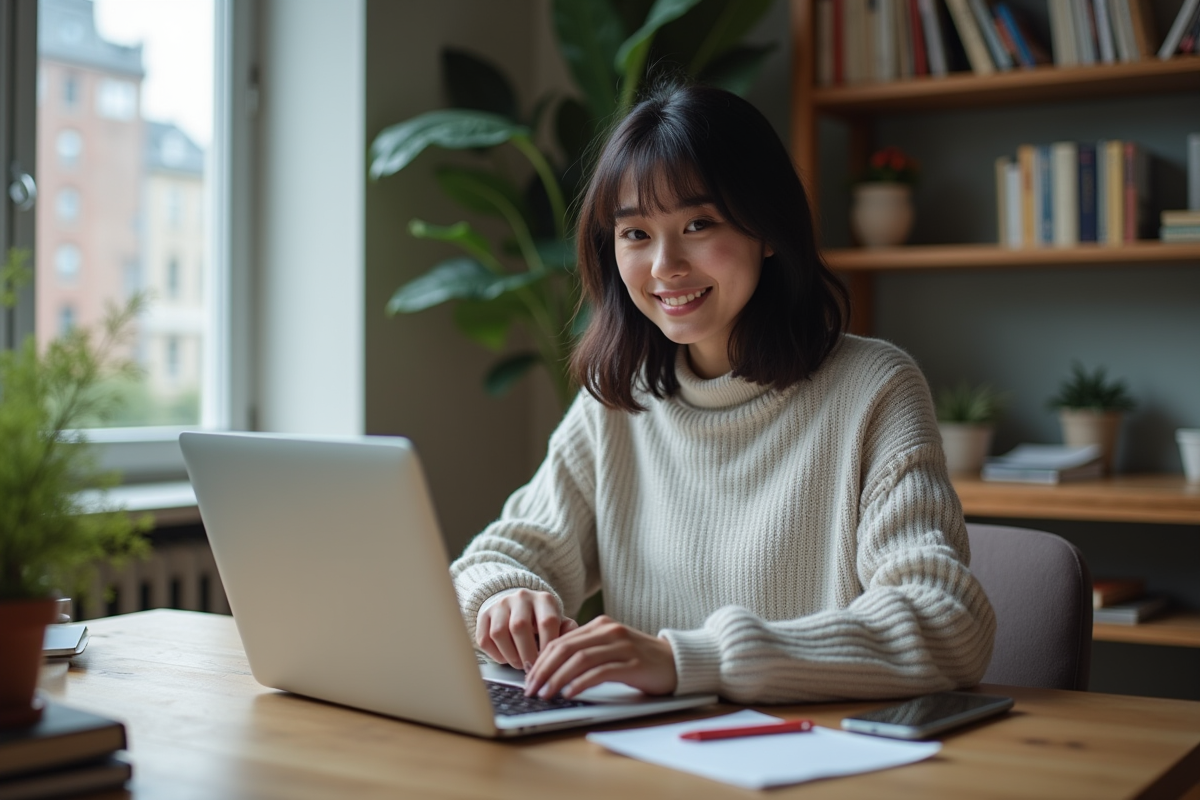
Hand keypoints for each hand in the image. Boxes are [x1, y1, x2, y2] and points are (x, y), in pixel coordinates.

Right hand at [476, 589, 578, 670]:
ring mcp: (500, 604)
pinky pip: (484, 639)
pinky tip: (506, 658)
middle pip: (519, 627)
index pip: (547, 622)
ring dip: (510, 655)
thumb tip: (571, 647)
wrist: (516, 605)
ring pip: (499, 633)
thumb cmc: (541, 620)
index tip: (548, 662)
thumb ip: (567, 632)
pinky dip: (496, 654)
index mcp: (544, 599)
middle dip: (526, 654)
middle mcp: (521, 597)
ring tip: (519, 664)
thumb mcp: (558, 622)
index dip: (547, 646)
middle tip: (531, 669)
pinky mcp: (483, 614)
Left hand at [524, 615, 676, 699]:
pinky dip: (581, 683)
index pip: (561, 640)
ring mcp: (622, 646)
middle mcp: (609, 631)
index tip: (528, 679)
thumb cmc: (640, 659)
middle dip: (543, 670)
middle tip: (530, 689)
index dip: (540, 660)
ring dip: (557, 678)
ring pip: (579, 659)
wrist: (678, 661)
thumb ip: (587, 651)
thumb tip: (551, 669)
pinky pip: (600, 672)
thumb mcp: (610, 648)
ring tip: (545, 694)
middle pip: (565, 648)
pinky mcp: (633, 664)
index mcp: (600, 625)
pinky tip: (569, 693)